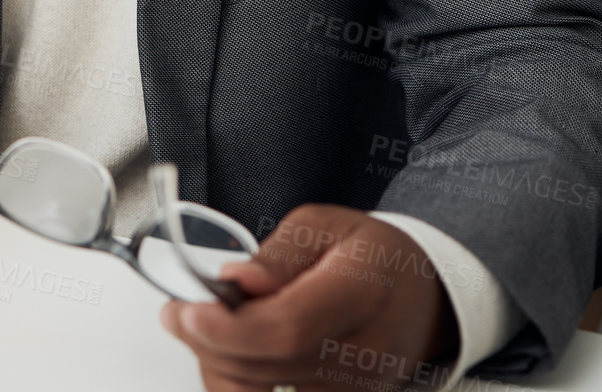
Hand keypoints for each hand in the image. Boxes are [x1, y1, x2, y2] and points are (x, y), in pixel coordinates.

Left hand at [160, 205, 459, 391]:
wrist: (423, 296)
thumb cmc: (371, 255)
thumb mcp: (323, 226)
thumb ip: (277, 256)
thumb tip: (235, 282)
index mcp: (362, 291)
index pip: (288, 329)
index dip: (229, 329)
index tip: (187, 310)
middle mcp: (363, 352)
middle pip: (267, 368)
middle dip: (207, 342)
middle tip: (177, 310)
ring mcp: (353, 389)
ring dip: (218, 363)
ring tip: (205, 325)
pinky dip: (240, 379)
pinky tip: (232, 350)